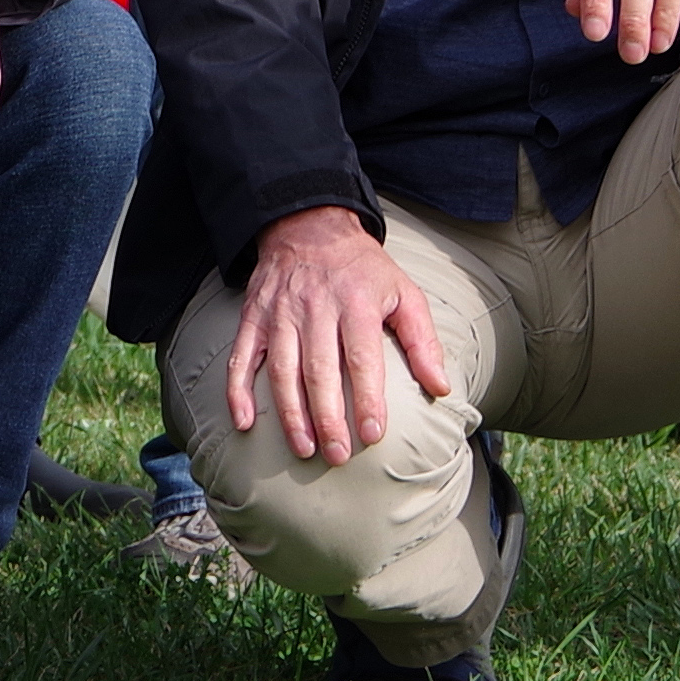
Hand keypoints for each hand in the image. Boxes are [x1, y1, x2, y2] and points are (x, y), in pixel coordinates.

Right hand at [224, 206, 454, 469]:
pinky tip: (244, 422)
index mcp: (356, 302)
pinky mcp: (254, 317)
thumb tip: (441, 387)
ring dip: (291, 413)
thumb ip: (422, 341)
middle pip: (320, 370)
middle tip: (338, 455)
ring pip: (282, 370)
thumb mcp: (404, 292)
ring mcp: (280, 313)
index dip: (367, 399)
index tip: (373, 434)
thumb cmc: (363, 269)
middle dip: (328, 418)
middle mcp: (315, 307)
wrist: (308, 225)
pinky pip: (242, 356)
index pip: (362, 358)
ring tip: (304, 449)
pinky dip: (238, 390)